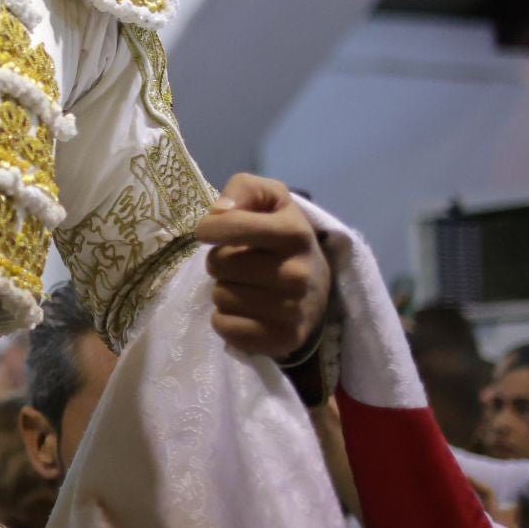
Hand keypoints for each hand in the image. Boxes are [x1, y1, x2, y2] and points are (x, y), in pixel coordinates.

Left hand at [199, 173, 330, 358]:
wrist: (318, 286)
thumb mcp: (271, 199)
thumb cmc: (281, 236)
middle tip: (241, 264)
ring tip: (247, 286)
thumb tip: (220, 210)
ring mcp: (292, 310)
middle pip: (217, 264)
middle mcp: (297, 273)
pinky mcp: (283, 339)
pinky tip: (247, 311)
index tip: (211, 231)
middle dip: (220, 261)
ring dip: (224, 290)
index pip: (229, 225)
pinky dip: (226, 319)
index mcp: (295, 233)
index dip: (210, 227)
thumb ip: (244, 188)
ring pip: (219, 296)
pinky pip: (224, 326)